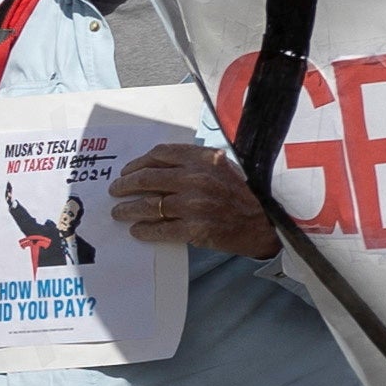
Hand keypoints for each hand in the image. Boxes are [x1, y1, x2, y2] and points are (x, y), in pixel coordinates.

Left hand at [112, 143, 281, 255]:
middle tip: (116, 191)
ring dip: (128, 209)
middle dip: (125, 185)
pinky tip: (137, 231)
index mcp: (204, 158)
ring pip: (148, 205)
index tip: (128, 171)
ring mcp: (195, 204)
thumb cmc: (246, 194)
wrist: (269, 223)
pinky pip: (160, 229)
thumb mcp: (225, 167)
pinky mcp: (195, 229)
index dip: (138, 163)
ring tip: (119, 213)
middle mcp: (197, 178)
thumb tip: (160, 168)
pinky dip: (144, 230)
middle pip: (148, 178)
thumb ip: (196, 163)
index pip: (160, 154)